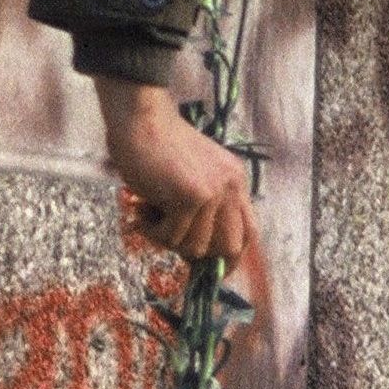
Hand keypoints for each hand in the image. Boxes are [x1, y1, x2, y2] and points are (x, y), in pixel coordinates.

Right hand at [94, 79, 257, 278]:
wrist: (139, 118)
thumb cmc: (156, 145)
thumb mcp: (193, 175)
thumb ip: (204, 205)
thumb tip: (196, 250)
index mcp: (235, 180)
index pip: (249, 232)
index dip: (233, 256)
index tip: (214, 270)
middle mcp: (231, 187)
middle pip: (229, 247)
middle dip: (199, 253)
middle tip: (170, 238)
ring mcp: (211, 192)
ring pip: (195, 246)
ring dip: (167, 239)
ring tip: (149, 214)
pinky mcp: (189, 198)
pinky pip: (171, 237)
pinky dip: (151, 231)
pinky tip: (140, 210)